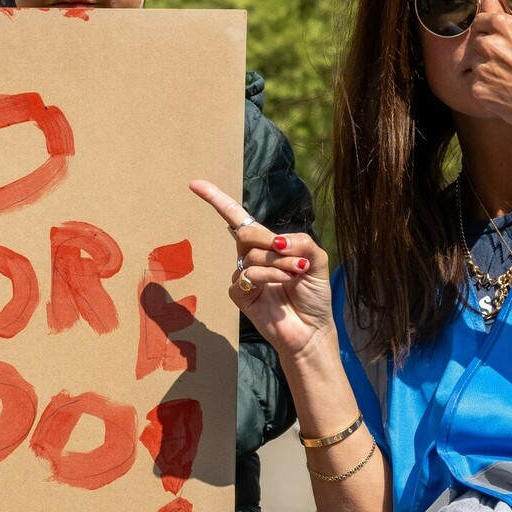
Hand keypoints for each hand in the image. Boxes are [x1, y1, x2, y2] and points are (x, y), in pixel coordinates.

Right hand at [189, 179, 334, 360]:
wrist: (313, 328)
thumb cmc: (313, 294)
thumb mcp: (316, 260)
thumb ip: (300, 242)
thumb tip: (277, 240)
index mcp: (267, 244)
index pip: (237, 218)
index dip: (217, 200)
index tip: (195, 184)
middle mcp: (252, 257)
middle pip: (246, 233)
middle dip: (269, 239)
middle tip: (290, 254)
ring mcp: (244, 276)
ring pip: (252, 256)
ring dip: (279, 263)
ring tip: (297, 274)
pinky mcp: (241, 295)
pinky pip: (249, 275)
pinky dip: (270, 276)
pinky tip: (286, 282)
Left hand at [464, 11, 511, 134]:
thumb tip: (506, 33)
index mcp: (504, 26)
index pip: (481, 20)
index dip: (486, 29)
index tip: (490, 36)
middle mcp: (490, 45)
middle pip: (477, 44)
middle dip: (488, 52)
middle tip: (507, 64)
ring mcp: (482, 68)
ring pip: (476, 66)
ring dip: (488, 71)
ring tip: (510, 81)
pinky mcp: (479, 90)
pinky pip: (477, 86)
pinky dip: (488, 90)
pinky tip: (506, 94)